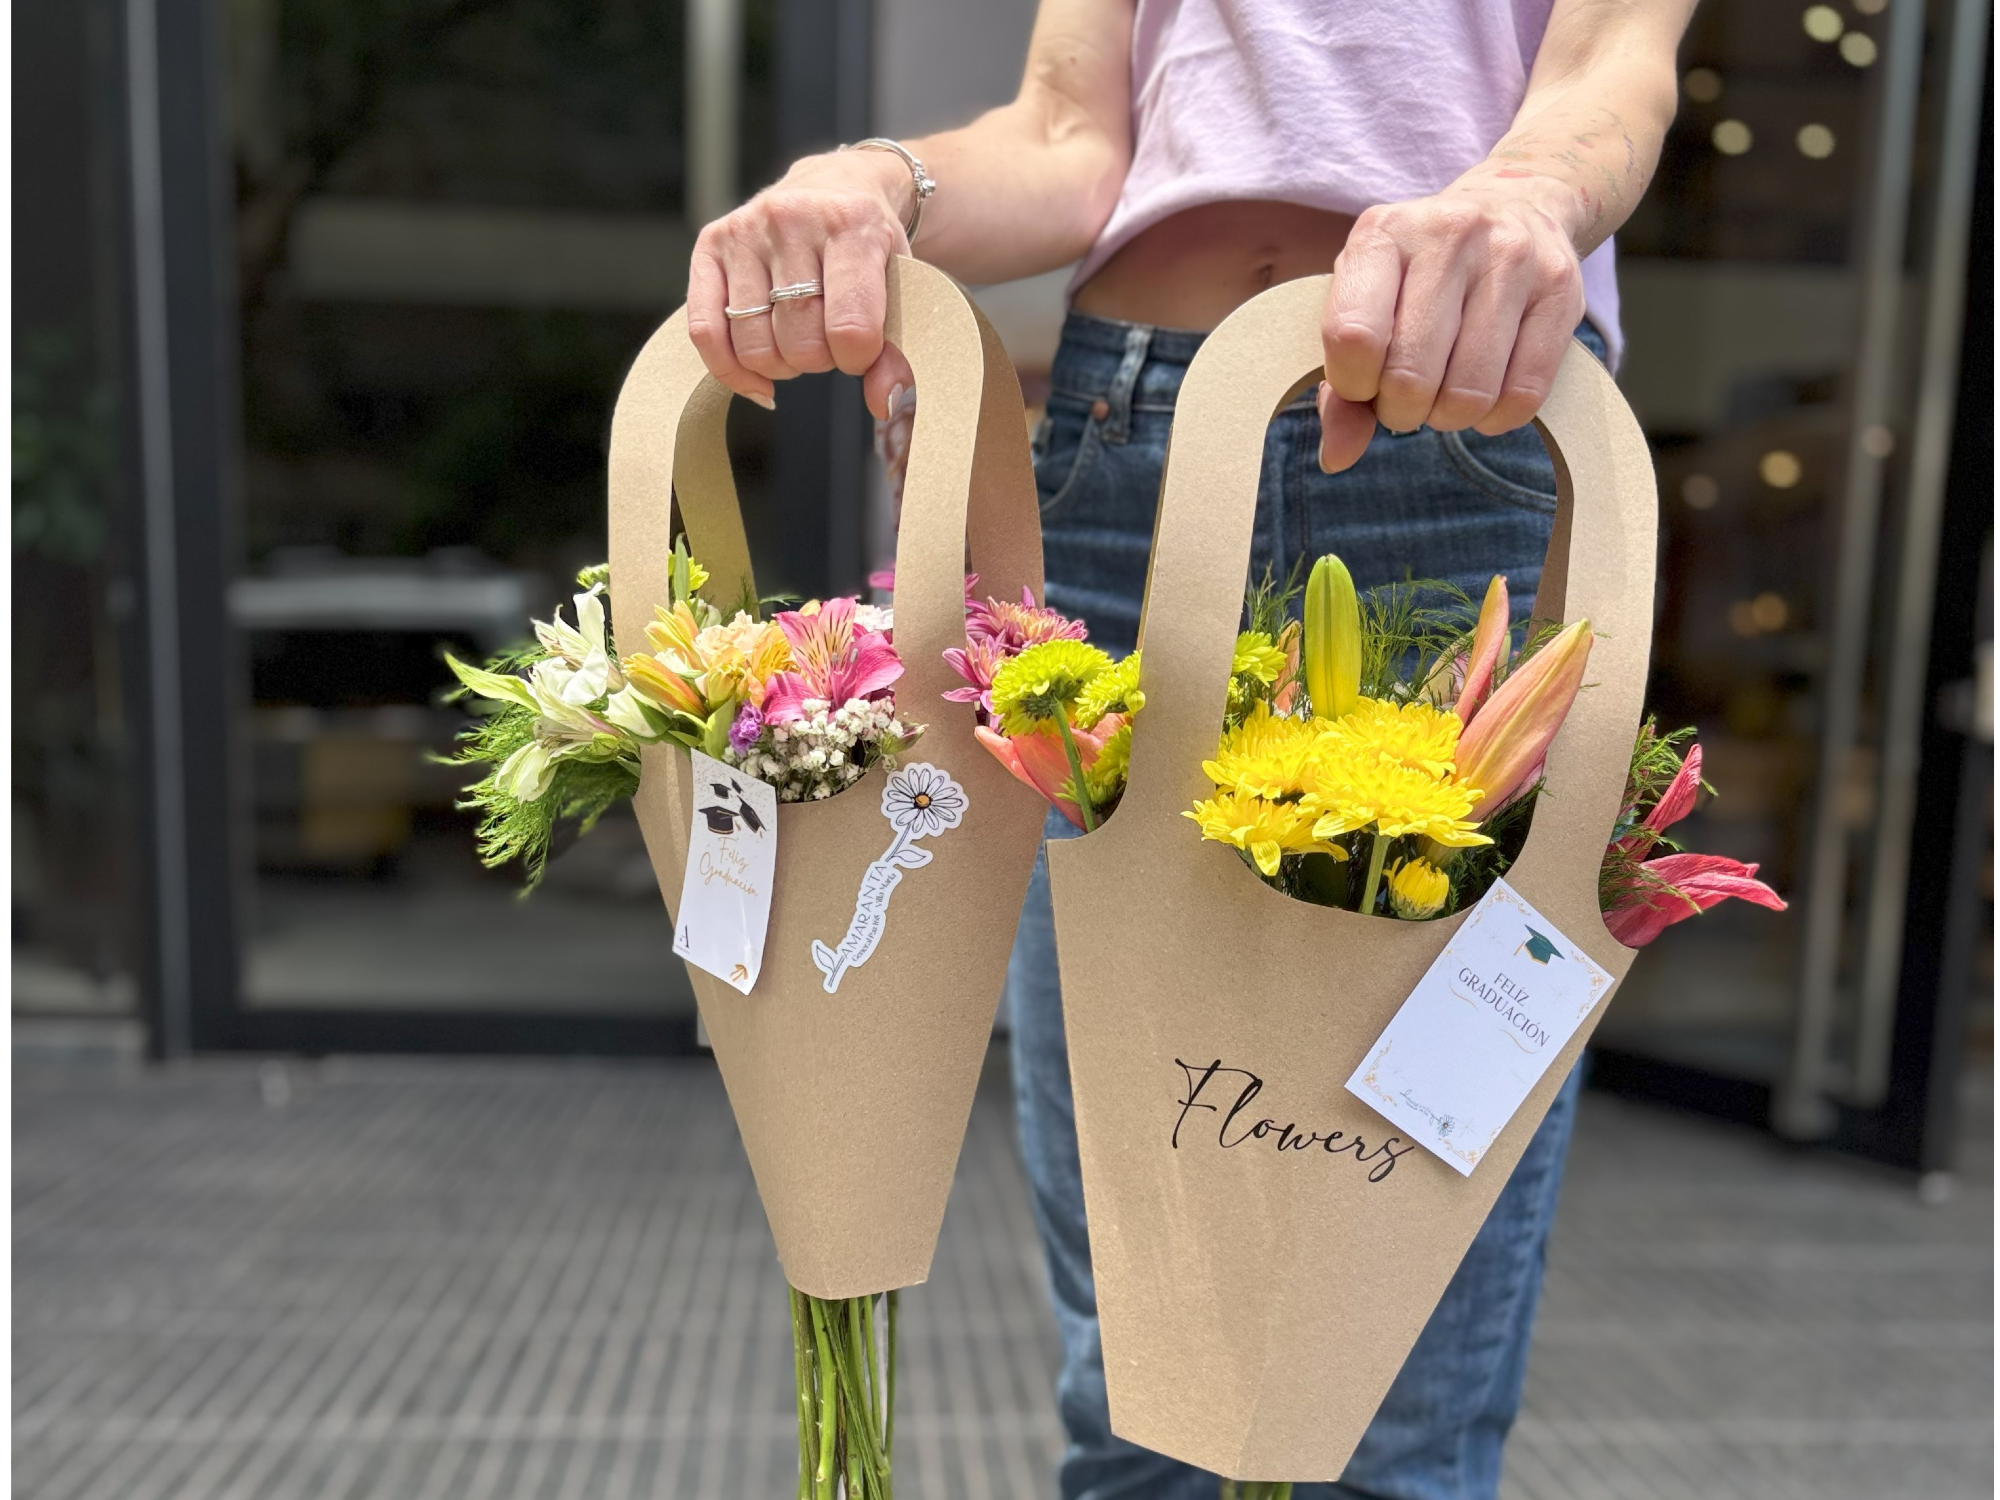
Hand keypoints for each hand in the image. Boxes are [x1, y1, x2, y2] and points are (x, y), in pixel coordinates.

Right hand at [687, 151, 917, 417]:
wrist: (836, 186)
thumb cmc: (870, 245)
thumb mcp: (900, 287)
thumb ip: (899, 352)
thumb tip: (886, 405)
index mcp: (851, 223)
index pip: (849, 328)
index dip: (857, 359)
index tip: (861, 349)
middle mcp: (792, 219)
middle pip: (799, 342)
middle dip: (820, 360)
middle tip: (829, 339)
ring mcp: (746, 230)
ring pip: (754, 345)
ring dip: (781, 364)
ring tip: (799, 339)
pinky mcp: (711, 244)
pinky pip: (704, 330)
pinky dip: (730, 369)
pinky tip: (756, 377)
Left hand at [1316, 189, 1584, 472]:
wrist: (1513, 206)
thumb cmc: (1417, 277)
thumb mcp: (1365, 308)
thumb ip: (1340, 388)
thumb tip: (1337, 458)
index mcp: (1383, 233)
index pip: (1353, 337)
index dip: (1353, 386)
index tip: (1362, 383)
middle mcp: (1450, 234)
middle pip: (1411, 377)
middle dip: (1401, 411)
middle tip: (1406, 397)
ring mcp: (1513, 257)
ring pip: (1469, 393)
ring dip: (1448, 418)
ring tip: (1444, 392)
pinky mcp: (1563, 290)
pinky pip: (1524, 395)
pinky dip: (1496, 418)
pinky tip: (1486, 396)